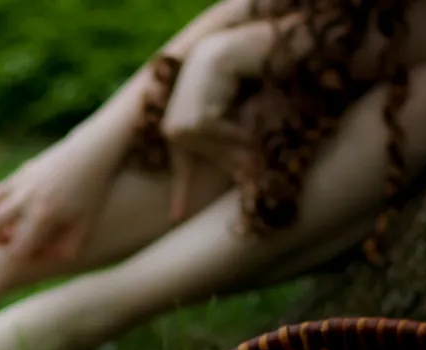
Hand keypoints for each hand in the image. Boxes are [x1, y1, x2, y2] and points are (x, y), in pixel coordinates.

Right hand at [0, 135, 116, 261]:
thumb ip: (67, 249)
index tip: (30, 255)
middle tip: (6, 244)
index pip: (17, 248)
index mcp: (44, 215)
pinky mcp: (21, 171)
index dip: (20, 257)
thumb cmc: (92, 193)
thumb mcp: (86, 225)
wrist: (91, 153)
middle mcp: (27, 198)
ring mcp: (21, 182)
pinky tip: (15, 208)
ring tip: (5, 227)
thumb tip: (44, 257)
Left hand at [160, 34, 250, 220]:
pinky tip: (238, 111)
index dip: (181, 195)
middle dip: (237, 166)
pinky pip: (228, 138)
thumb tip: (244, 178)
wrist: (218, 54)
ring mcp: (182, 127)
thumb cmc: (220, 88)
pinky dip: (240, 130)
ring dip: (243, 147)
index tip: (176, 218)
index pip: (182, 169)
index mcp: (173, 135)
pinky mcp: (197, 123)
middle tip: (253, 183)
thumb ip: (224, 149)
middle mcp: (172, 132)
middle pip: (213, 161)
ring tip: (253, 142)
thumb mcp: (218, 122)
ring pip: (222, 151)